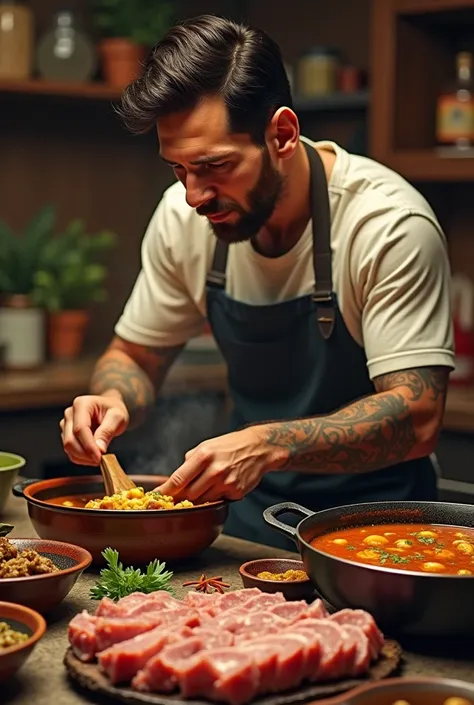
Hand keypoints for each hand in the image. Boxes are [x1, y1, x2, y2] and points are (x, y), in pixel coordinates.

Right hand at [60, 394, 129, 465]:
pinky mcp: (66, 434)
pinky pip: (70, 451)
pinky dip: (81, 458)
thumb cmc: (113, 409)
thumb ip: (107, 431)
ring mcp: (66, 424)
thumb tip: (99, 448)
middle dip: (85, 454)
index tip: (99, 457)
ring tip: (99, 457)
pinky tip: (93, 456)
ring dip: (83, 458)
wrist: (110, 407)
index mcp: (81, 404)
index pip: (80, 429)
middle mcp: (70, 413)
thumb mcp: (117, 417)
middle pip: (70, 440)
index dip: (89, 446)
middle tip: (101, 459)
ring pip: (68, 448)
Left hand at [155, 427, 278, 502]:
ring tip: (204, 485)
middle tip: (177, 495)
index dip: (165, 491)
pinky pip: (217, 501)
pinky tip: (220, 485)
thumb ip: (190, 462)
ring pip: (202, 501)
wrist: (259, 448)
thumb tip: (176, 479)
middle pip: (188, 494)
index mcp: (204, 455)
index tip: (156, 496)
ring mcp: (226, 483)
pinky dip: (214, 497)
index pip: (178, 479)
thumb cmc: (230, 445)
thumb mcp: (206, 446)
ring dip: (198, 497)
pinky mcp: (236, 492)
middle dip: (181, 496)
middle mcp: (215, 470)